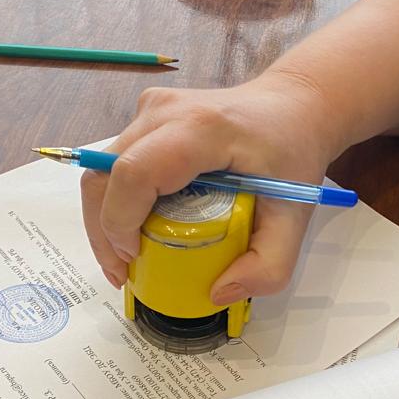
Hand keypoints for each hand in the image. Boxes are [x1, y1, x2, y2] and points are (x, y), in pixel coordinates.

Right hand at [81, 71, 348, 301]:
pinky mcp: (146, 116)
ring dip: (105, 219)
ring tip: (126, 258)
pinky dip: (116, 201)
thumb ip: (269, 264)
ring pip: (102, 169)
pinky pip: (115, 162)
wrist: (294, 104)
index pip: (135, 173)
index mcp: (201, 129)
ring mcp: (151, 109)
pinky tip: (136, 229)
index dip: (120, 222)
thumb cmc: (294, 151)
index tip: (135, 259)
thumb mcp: (295, 215)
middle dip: (103, 231)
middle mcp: (165, 112)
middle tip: (122, 273)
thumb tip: (218, 293)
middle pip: (105, 173)